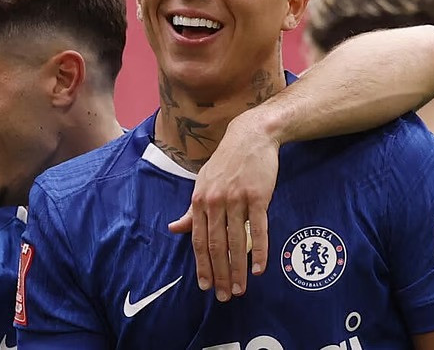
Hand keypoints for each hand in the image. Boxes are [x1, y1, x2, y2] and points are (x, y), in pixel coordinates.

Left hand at [168, 114, 278, 301]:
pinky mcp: (258, 196)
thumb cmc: (227, 162)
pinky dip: (260, 250)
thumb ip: (191, 210)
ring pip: (236, 241)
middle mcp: (215, 201)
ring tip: (240, 289)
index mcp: (199, 200)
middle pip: (216, 245)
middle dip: (220, 274)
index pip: (198, 240)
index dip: (202, 266)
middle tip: (224, 296)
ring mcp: (236, 199)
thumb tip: (174, 228)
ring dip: (238, 268)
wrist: (251, 136)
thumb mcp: (203, 182)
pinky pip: (259, 228)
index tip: (206, 286)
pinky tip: (259, 269)